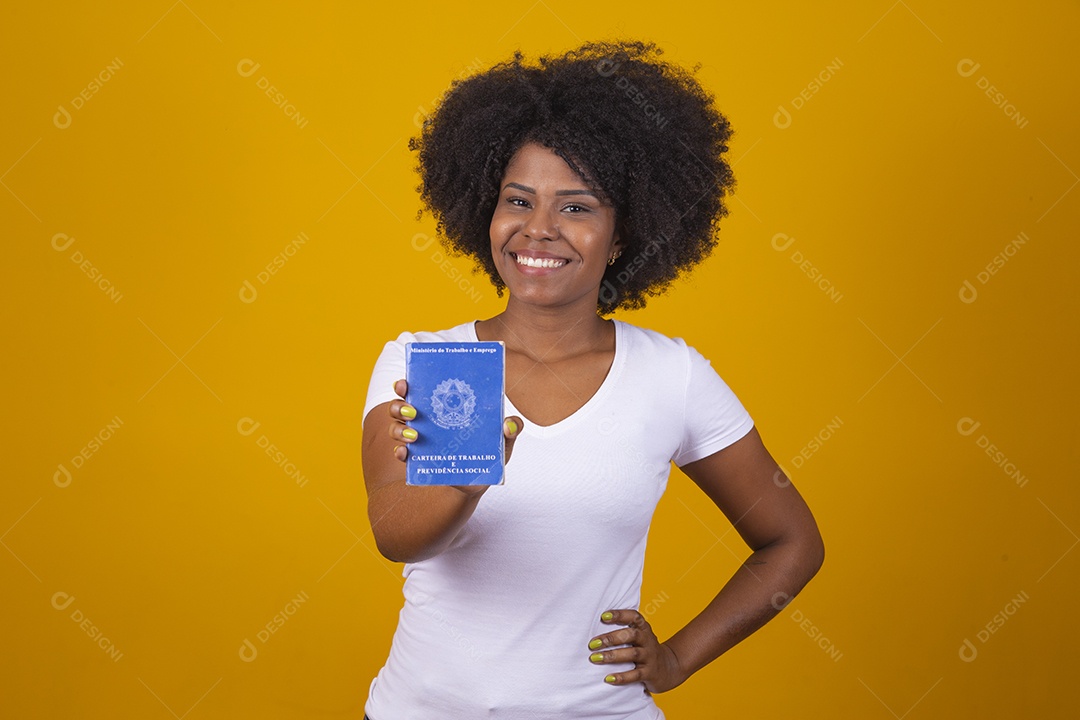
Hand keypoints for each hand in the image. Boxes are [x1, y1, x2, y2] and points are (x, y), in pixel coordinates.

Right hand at [387, 379, 523, 491]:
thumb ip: (511, 428)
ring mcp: (418, 440)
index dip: (407, 384)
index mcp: (443, 406)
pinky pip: (401, 454)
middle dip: (399, 405)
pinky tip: (406, 453)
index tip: (405, 383)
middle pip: (400, 405)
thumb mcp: (503, 439)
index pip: (419, 388)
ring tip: (414, 435)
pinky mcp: (418, 460)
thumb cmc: (489, 452)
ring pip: (396, 428)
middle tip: (413, 411)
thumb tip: (509, 424)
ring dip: (399, 429)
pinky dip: (400, 452)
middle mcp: (425, 420)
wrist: (480, 481)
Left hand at [588, 609, 685, 693]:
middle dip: (611, 638)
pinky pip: (635, 675)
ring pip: (632, 654)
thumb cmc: (644, 648)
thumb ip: (622, 629)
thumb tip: (591, 624)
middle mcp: (648, 640)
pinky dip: (622, 677)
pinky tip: (608, 678)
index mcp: (643, 628)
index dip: (620, 615)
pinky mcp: (650, 673)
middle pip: (631, 635)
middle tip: (592, 643)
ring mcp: (650, 657)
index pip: (634, 617)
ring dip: (612, 656)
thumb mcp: (638, 636)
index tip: (603, 616)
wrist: (668, 668)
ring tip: (595, 658)